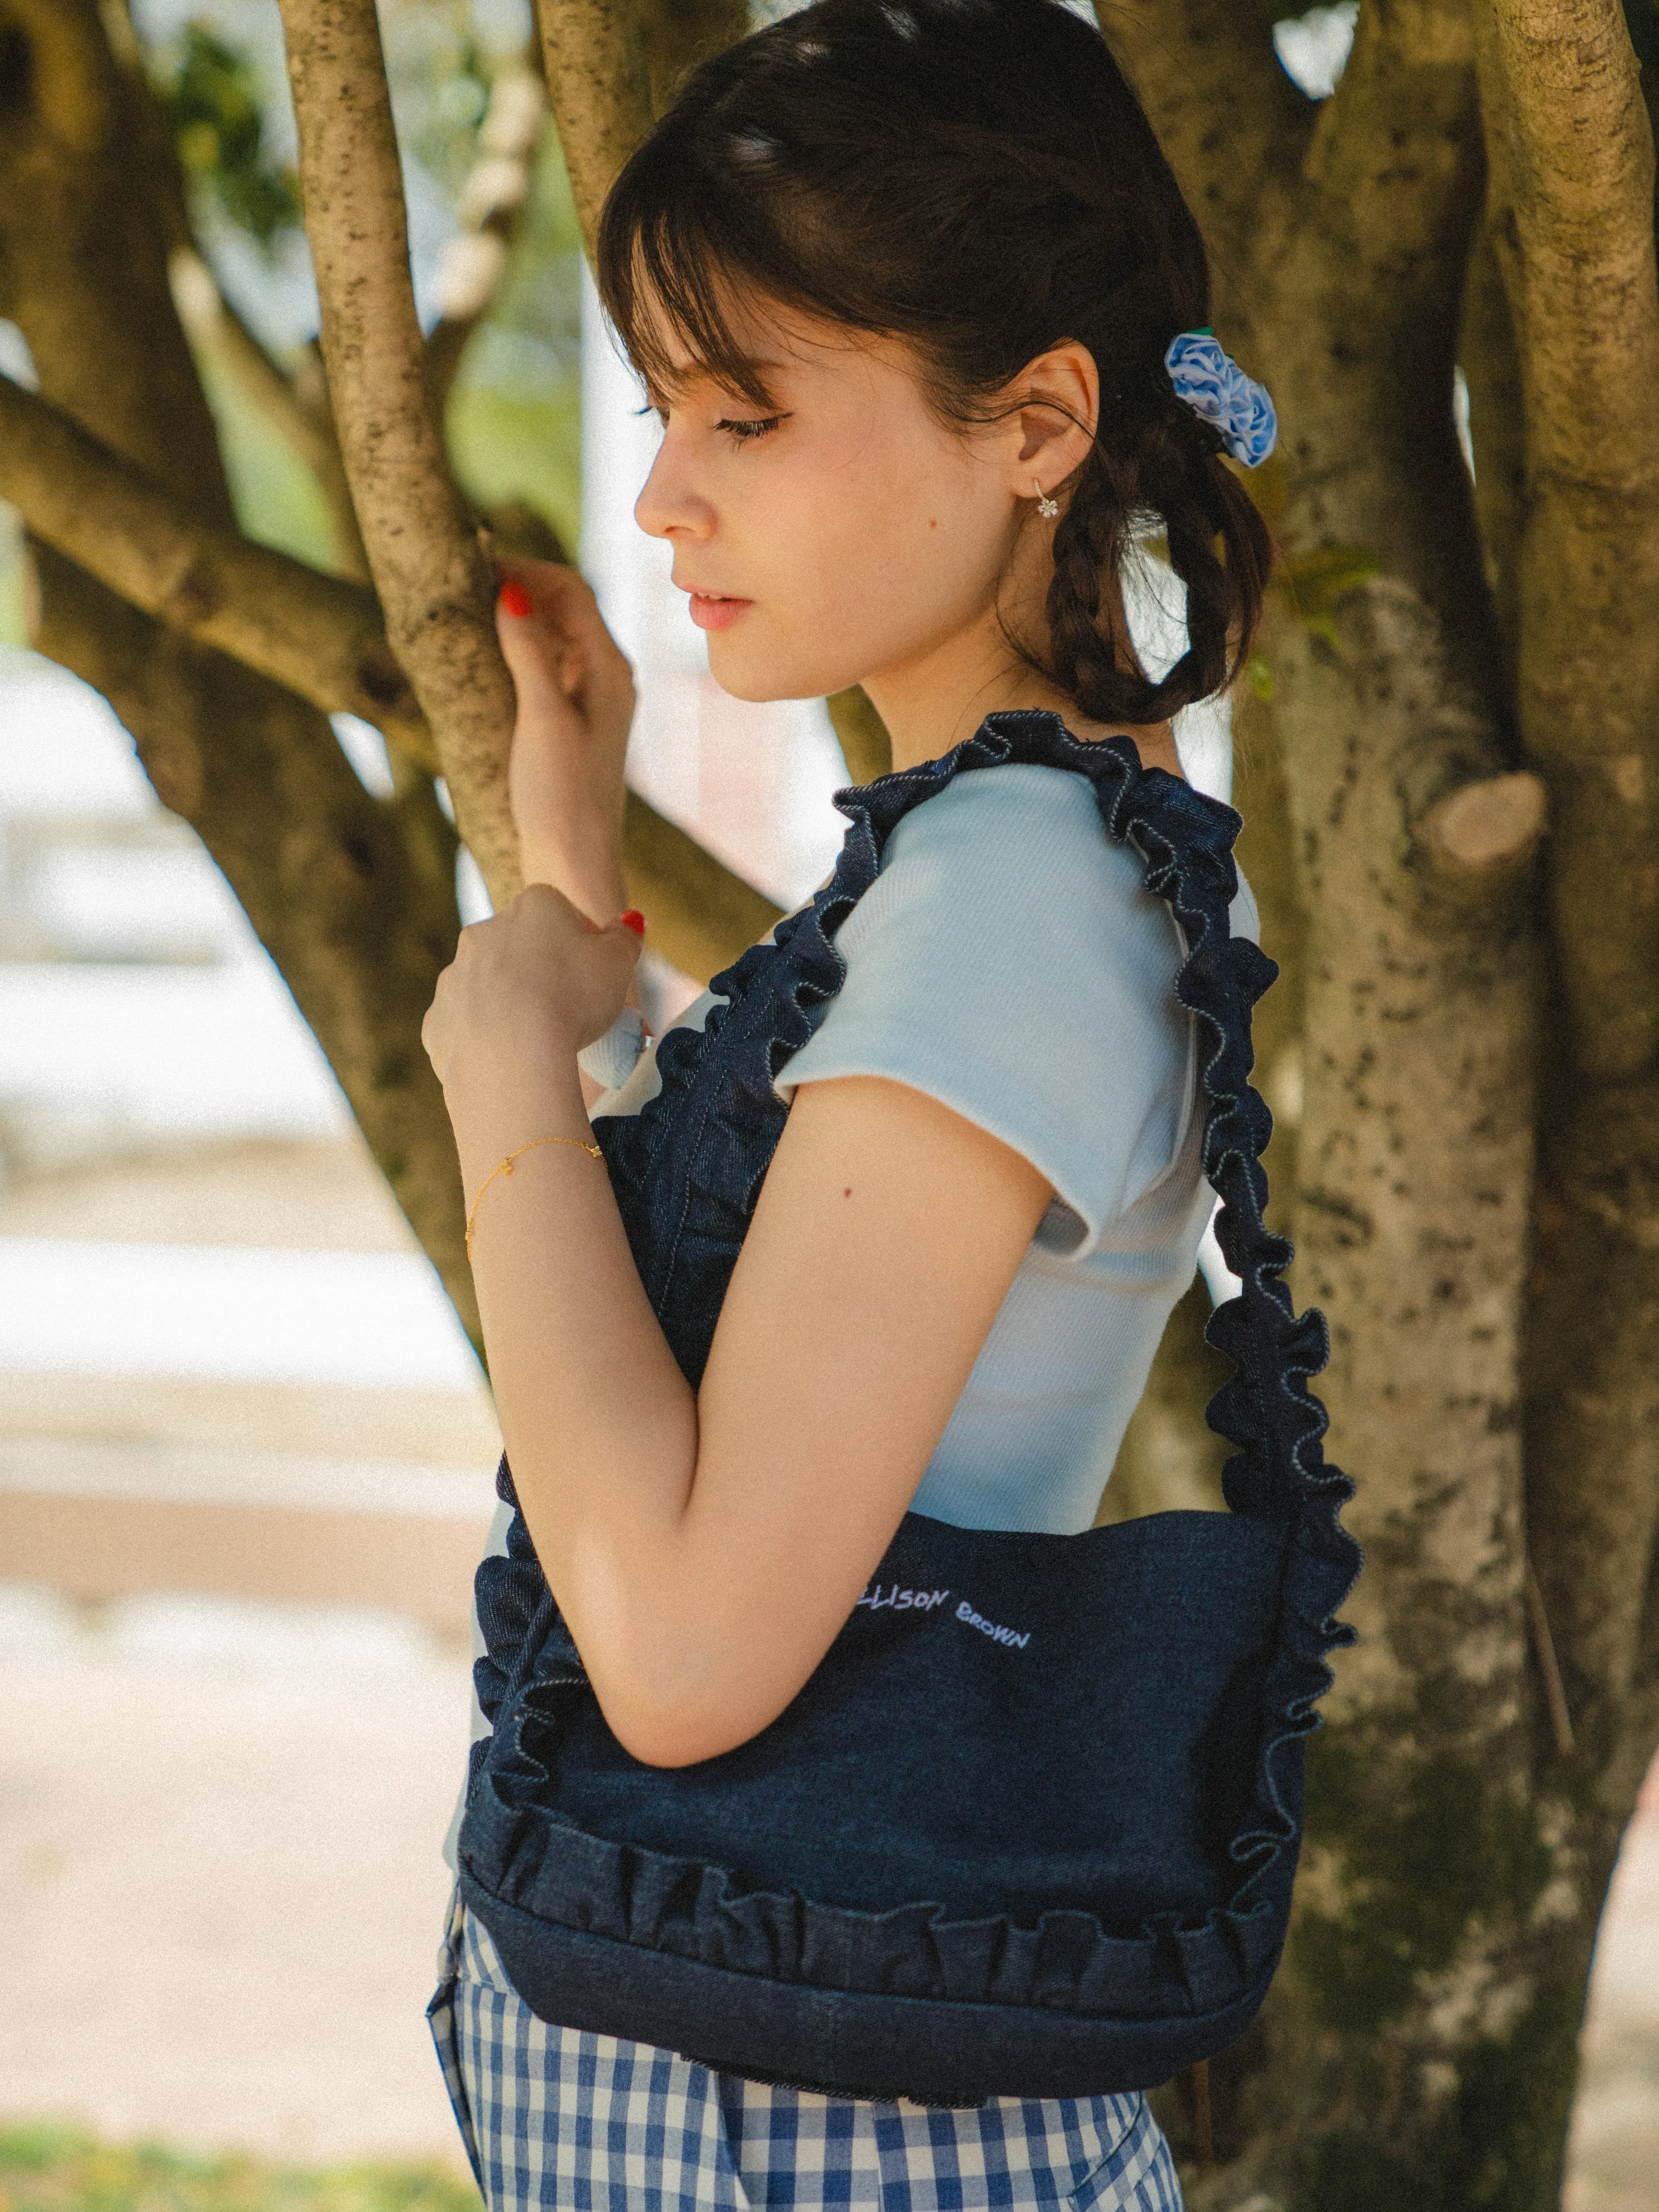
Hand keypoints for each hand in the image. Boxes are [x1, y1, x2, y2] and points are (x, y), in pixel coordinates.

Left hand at [422, 883, 641, 1101]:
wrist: (511, 1056)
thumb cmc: (572, 1000)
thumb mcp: (620, 963)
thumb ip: (625, 938)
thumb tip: (629, 922)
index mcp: (533, 906)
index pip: (561, 909)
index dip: (582, 940)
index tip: (595, 972)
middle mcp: (485, 931)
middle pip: (521, 945)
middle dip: (543, 970)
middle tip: (571, 1007)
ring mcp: (456, 975)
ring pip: (491, 985)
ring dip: (512, 1003)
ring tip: (542, 1038)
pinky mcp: (439, 1018)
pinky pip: (468, 1024)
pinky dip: (487, 1038)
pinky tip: (512, 1057)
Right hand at [495, 558, 634, 920]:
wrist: (573, 866)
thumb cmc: (560, 798)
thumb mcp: (541, 719)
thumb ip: (529, 652)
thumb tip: (513, 591)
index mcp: (610, 670)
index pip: (571, 589)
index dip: (525, 568)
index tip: (474, 564)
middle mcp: (609, 678)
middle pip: (566, 605)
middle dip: (519, 584)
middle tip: (463, 579)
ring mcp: (593, 700)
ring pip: (555, 633)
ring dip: (516, 614)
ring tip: (466, 608)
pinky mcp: (572, 723)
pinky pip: (547, 665)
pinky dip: (517, 648)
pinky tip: (484, 655)